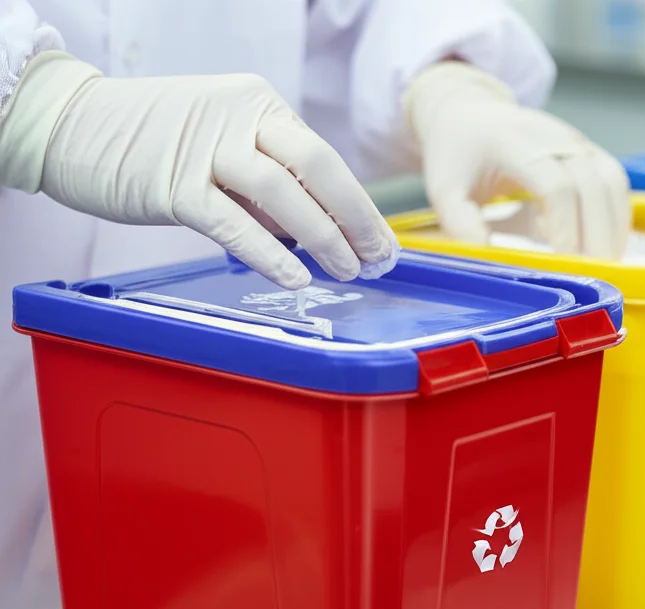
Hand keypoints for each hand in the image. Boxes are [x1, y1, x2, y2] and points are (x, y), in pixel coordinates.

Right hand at [0, 52, 397, 288]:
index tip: (383, 242)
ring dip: (322, 236)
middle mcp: (238, 116)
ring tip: (346, 270)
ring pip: (280, 190)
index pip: (324, 157)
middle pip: (316, 164)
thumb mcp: (223, 147)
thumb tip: (319, 231)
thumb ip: (268, 184)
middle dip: (355, 216)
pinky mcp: (172, 183)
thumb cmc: (153, 142)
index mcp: (258, 104)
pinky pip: (231, 221)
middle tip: (377, 257)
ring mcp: (204, 148)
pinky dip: (267, 251)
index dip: (359, 204)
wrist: (71, 124)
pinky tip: (295, 277)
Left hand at [404, 61, 630, 259]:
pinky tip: (608, 246)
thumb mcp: (444, 189)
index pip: (555, 186)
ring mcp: (576, 141)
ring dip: (614, 227)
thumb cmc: (458, 154)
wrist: (471, 113)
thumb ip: (462, 225)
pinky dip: (617, 216)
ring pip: (613, 182)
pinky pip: (615, 182)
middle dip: (597, 235)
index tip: (564, 264)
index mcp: (516, 142)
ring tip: (606, 266)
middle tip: (594, 277)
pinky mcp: (589, 151)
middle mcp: (554, 136)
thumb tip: (489, 261)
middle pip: (593, 185)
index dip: (564, 227)